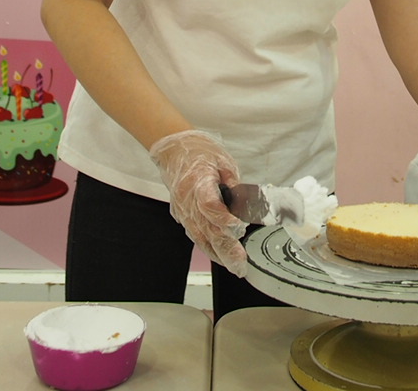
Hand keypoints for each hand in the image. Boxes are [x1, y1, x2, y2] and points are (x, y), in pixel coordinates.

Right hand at [149, 130, 248, 274]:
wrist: (173, 149)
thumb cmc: (199, 152)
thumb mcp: (222, 160)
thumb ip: (233, 182)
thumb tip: (244, 202)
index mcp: (198, 181)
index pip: (210, 206)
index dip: (225, 220)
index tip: (240, 227)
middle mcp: (187, 200)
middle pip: (206, 229)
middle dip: (225, 249)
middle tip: (240, 265)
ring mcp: (182, 209)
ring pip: (200, 237)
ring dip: (217, 254)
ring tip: (234, 267)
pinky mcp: (181, 214)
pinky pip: (194, 234)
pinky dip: (207, 246)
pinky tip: (219, 256)